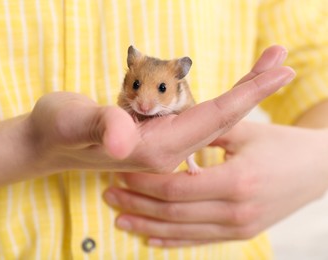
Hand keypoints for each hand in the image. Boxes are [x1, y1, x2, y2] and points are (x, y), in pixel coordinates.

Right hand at [30, 45, 295, 174]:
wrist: (49, 144)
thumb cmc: (58, 129)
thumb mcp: (73, 121)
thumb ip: (100, 125)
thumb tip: (120, 138)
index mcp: (155, 150)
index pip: (212, 119)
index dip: (246, 94)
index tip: (279, 71)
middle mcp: (167, 152)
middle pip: (222, 118)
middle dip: (254, 88)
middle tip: (283, 60)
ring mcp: (164, 144)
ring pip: (213, 118)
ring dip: (242, 91)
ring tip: (267, 66)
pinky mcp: (158, 135)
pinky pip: (198, 117)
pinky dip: (220, 99)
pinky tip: (234, 89)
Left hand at [103, 122, 327, 246]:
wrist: (319, 170)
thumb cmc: (280, 145)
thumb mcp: (245, 132)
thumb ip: (206, 133)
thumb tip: (168, 132)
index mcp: (237, 181)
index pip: (176, 188)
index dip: (144, 182)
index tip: (121, 172)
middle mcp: (236, 211)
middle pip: (173, 212)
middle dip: (136, 204)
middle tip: (107, 194)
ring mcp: (238, 228)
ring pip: (181, 231)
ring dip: (145, 225)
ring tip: (118, 217)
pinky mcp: (240, 234)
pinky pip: (198, 241)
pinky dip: (170, 240)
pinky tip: (147, 237)